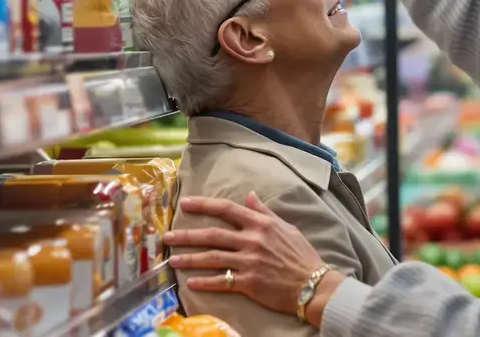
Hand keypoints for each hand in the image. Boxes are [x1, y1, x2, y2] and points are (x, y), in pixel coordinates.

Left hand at [165, 191, 336, 321]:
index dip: (204, 205)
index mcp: (261, 224)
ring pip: (212, 258)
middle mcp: (252, 241)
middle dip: (187, 235)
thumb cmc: (301, 255)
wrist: (313, 284)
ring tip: (172, 260)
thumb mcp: (286, 227)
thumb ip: (265, 213)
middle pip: (212, 235)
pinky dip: (204, 282)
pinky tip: (190, 282)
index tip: (185, 203)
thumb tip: (249, 196)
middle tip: (166, 236)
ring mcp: (249, 262)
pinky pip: (221, 281)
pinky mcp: (248, 283)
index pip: (227, 209)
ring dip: (189, 259)